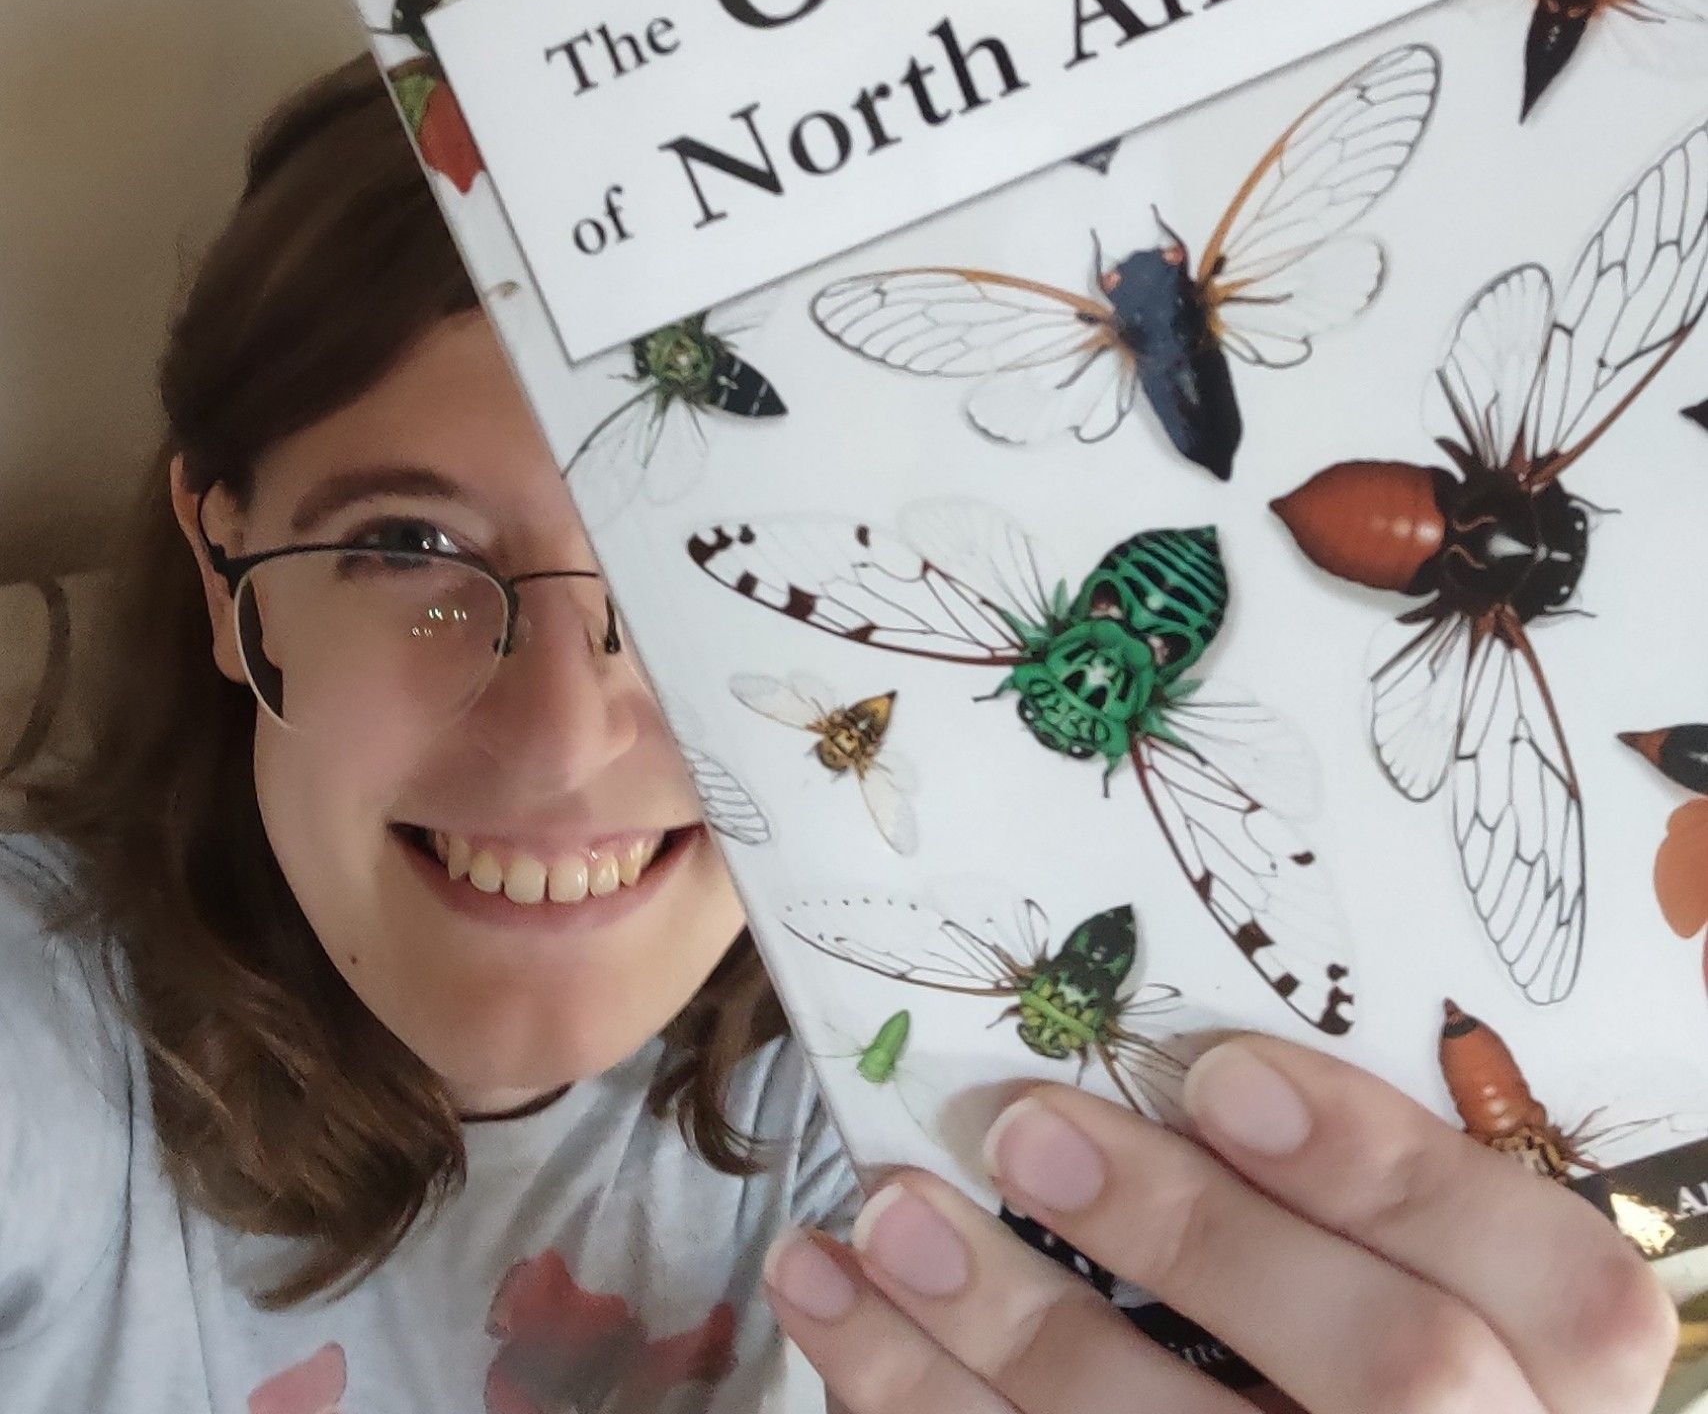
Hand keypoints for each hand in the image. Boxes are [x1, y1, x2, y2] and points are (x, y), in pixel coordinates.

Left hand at [765, 1034, 1678, 1411]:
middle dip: (1192, 1236)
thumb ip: (1350, 1188)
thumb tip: (1166, 1018)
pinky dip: (913, 1395)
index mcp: (1555, 1376)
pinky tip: (827, 1296)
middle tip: (1022, 1125)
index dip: (1384, 1170)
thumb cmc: (1349, 1324)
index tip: (1218, 1071)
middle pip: (1387, 1370)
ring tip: (888, 1214)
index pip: (1558, 1285)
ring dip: (1015, 1329)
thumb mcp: (1410, 1265)